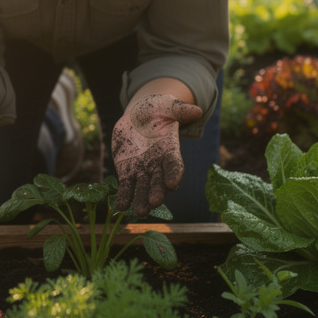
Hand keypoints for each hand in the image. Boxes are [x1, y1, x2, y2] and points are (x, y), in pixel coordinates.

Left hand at [110, 95, 202, 215]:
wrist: (138, 116)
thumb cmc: (157, 109)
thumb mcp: (167, 105)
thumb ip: (179, 110)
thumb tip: (197, 110)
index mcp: (169, 150)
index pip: (174, 165)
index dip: (174, 174)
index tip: (173, 184)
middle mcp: (158, 165)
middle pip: (159, 181)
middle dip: (157, 191)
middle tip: (154, 202)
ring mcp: (142, 170)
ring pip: (142, 188)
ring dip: (141, 200)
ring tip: (139, 212)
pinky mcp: (127, 172)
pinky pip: (126, 187)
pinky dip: (124, 197)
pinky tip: (120, 207)